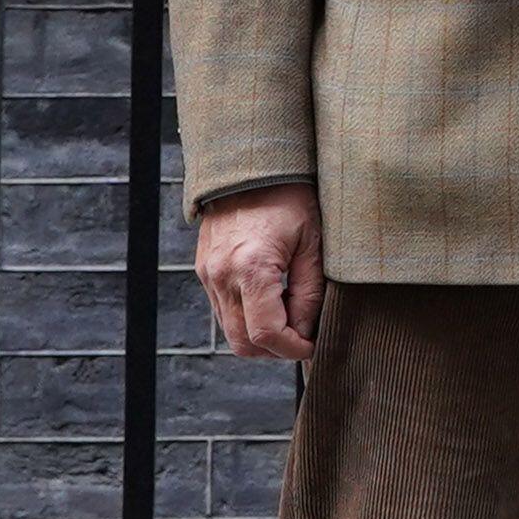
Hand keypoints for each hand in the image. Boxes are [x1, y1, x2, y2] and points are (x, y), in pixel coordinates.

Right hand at [198, 184, 326, 363]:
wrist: (250, 168)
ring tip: (292, 321)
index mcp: (251, 268)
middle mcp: (221, 276)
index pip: (267, 334)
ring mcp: (208, 275)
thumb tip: (308, 330)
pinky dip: (246, 319)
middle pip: (243, 342)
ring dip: (260, 337)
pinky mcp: (204, 271)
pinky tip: (272, 304)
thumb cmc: (290, 199)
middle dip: (276, 350)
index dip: (293, 349)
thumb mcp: (313, 243)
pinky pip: (222, 311)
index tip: (313, 346)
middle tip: (304, 339)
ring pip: (229, 331)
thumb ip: (310, 291)